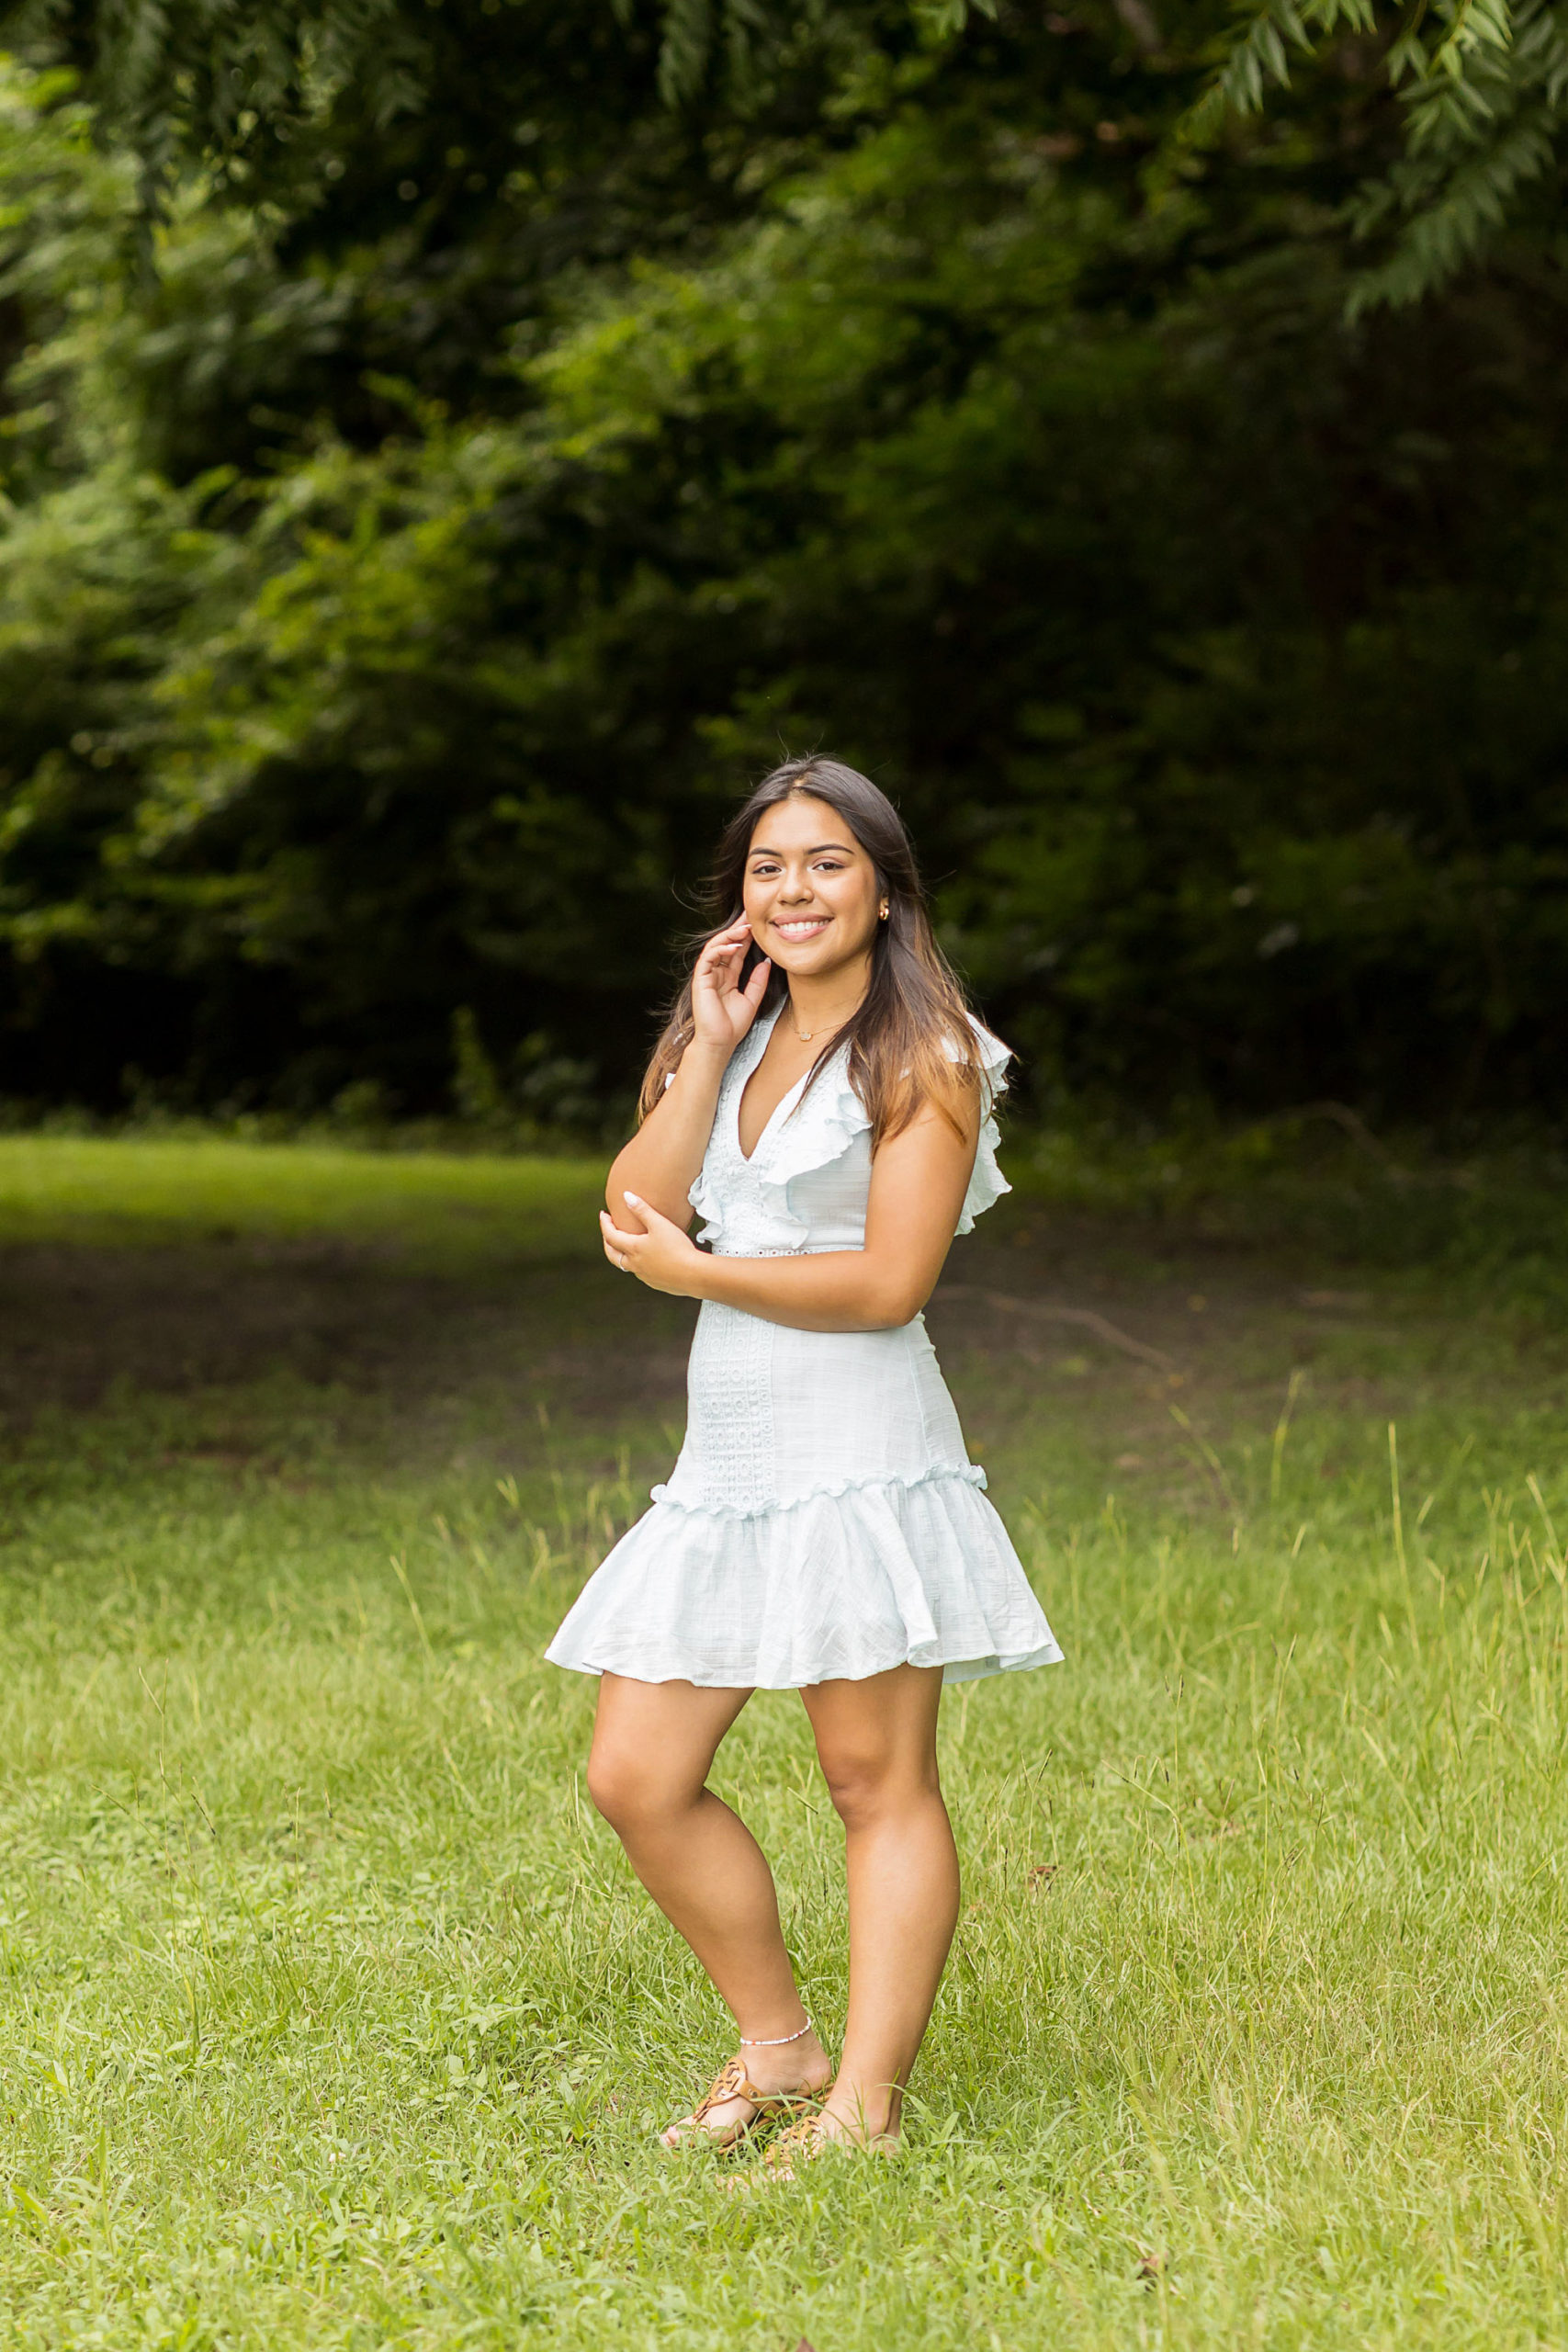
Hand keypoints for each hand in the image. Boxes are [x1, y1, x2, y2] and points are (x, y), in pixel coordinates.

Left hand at [600, 1192, 705, 1296]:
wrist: (694, 1275)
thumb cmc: (677, 1247)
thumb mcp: (659, 1224)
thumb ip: (642, 1210)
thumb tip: (626, 1195)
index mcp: (633, 1249)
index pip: (610, 1236)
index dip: (604, 1224)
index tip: (603, 1214)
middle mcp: (635, 1264)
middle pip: (612, 1254)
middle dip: (607, 1242)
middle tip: (608, 1231)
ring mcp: (644, 1276)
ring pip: (626, 1265)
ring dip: (621, 1254)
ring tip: (626, 1244)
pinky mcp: (655, 1283)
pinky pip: (640, 1272)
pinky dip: (637, 1263)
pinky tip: (646, 1258)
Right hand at [690, 919, 770, 1056]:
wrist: (720, 1042)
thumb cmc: (733, 1025)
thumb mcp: (752, 999)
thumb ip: (758, 981)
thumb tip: (767, 962)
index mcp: (728, 977)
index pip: (737, 951)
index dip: (746, 937)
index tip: (759, 924)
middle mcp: (716, 973)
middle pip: (726, 944)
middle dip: (737, 929)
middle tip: (750, 915)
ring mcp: (707, 975)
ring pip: (715, 947)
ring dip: (729, 936)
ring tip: (744, 928)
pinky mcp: (700, 980)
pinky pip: (708, 958)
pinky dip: (720, 950)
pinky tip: (734, 947)